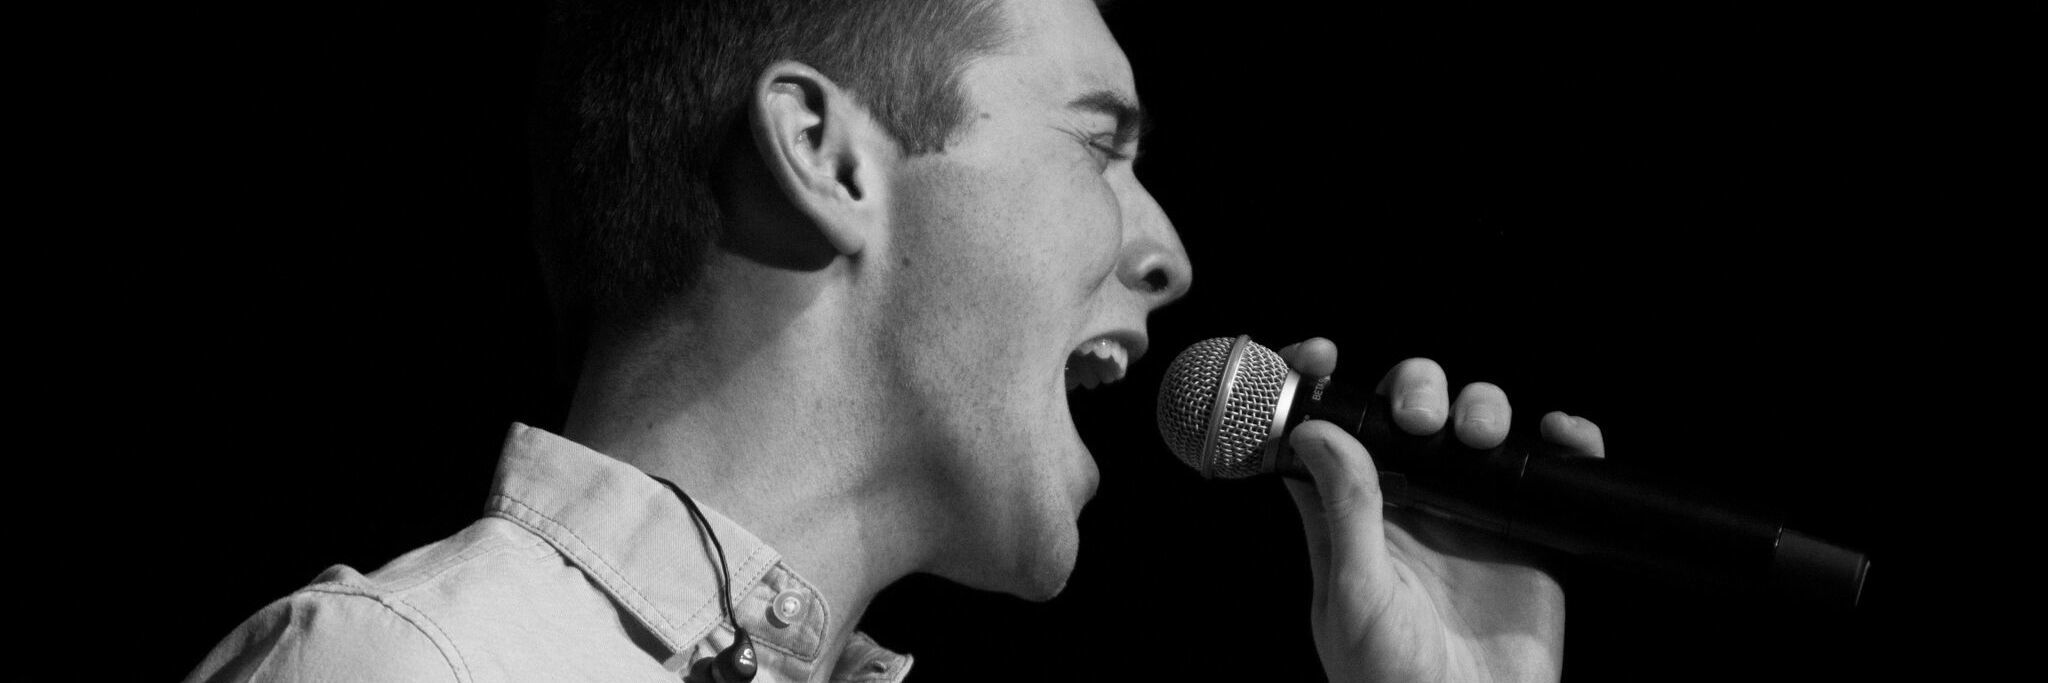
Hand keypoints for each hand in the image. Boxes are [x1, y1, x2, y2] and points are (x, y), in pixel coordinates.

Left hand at [1278, 338, 1605, 682]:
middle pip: (1404, 410)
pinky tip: (1561, 433)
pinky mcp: (1526, 529)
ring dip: (1482, 405)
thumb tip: (1316, 431)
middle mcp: (1405, 502)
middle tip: (1421, 418)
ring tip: (1482, 435)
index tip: (1321, 352)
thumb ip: (1344, 511)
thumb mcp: (1355, 594)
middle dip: (1416, 388)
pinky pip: (1547, 465)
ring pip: (1473, 424)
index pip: (1322, 430)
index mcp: (1345, 513)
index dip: (1313, 383)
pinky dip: (1562, 438)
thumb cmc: (1389, 680)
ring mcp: (1467, 511)